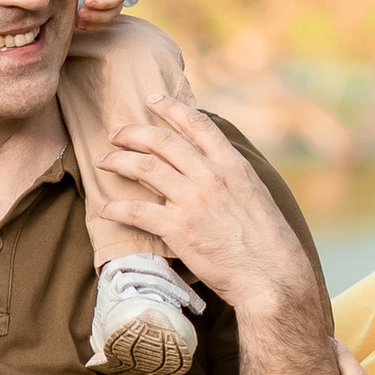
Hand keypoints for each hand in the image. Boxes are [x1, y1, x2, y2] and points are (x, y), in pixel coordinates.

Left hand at [104, 90, 315, 312]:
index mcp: (232, 165)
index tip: (152, 100)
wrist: (271, 275)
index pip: (197, 124)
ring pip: (144, 168)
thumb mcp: (255, 194)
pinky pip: (137, 211)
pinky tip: (104, 209)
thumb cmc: (268, 240)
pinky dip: (116, 208)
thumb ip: (230, 175)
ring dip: (118, 161)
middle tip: (116, 134)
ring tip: (103, 161)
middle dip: (133, 133)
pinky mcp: (178, 229)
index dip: (171, 107)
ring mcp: (192, 200)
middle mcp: (210, 176)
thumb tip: (208, 166)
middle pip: (162, 141)